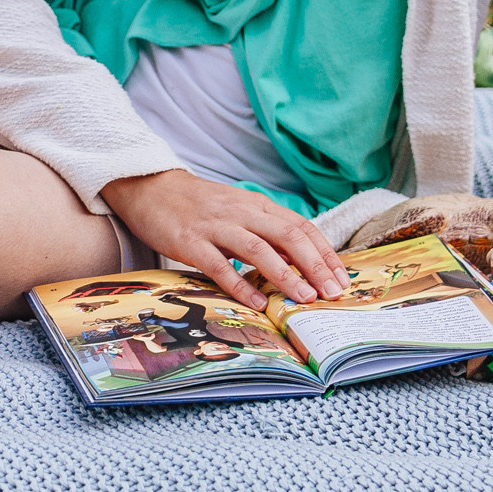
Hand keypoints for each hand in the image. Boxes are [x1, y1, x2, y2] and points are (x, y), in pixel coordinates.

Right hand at [101, 170, 349, 308]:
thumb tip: (300, 262)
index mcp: (258, 206)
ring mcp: (216, 226)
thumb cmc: (200, 206)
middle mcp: (242, 213)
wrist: (151, 188)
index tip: (341, 278)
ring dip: (286, 275)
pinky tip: (257, 302)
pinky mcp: (190, 241)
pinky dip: (241, 285)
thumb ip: (266, 233)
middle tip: (331, 293)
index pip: (302, 227)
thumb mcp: (239, 212)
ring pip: (259, 249)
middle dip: (315, 266)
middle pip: (289, 236)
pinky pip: (220, 265)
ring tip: (304, 298)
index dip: (325, 253)